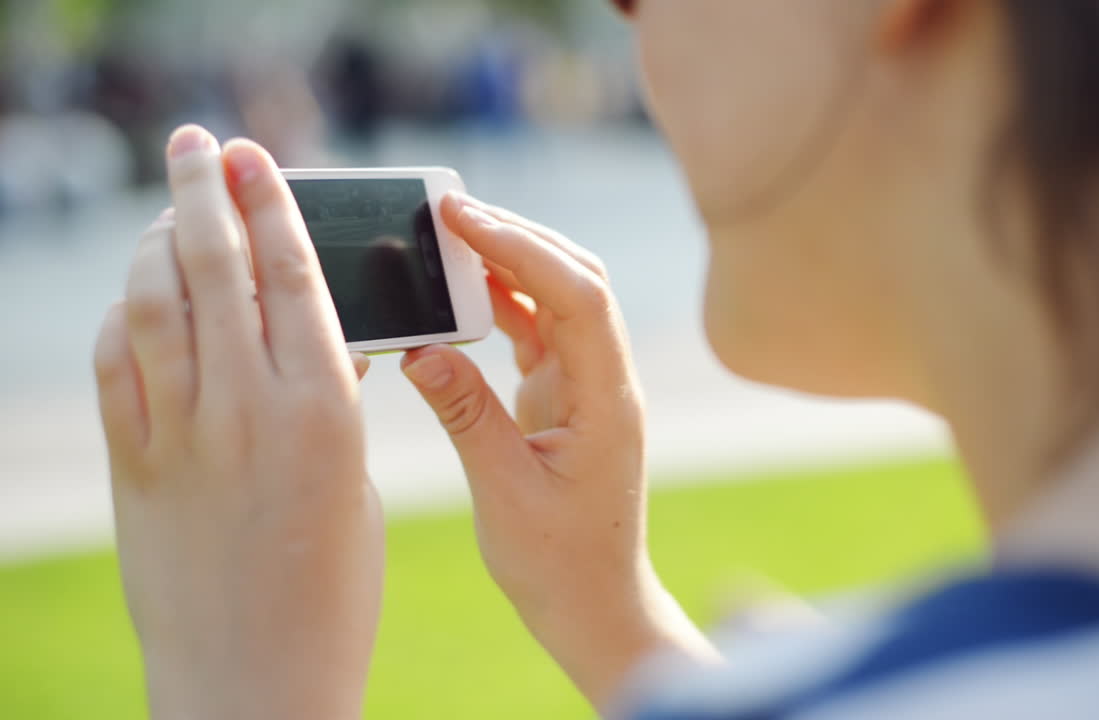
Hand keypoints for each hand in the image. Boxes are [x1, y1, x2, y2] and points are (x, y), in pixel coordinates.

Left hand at [94, 126, 382, 719]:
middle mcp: (244, 406)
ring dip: (158, 242)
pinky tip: (139, 299)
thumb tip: (312, 329)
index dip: (268, 203)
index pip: (292, 273)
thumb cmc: (331, 588)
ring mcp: (178, 433)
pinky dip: (125, 316)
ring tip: (170, 212)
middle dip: (201, 191)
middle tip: (196, 144)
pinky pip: (117, 364)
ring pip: (153, 303)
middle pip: (213, 266)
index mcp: (322, 408)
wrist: (256, 678)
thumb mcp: (351, 478)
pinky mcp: (133, 465)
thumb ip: (329, 397)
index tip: (252, 156)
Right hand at [400, 193, 718, 709]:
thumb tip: (420, 350)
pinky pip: (535, 331)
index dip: (522, 247)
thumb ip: (466, 417)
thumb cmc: (560, 562)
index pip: (578, 296)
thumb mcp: (504, 492)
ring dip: (506, 264)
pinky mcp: (565, 394)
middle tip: (448, 210)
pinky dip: (498, 305)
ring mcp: (588, 383)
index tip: (462, 217)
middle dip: (516, 236)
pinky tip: (456, 295)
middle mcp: (606, 379)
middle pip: (575, 279)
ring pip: (556, 298)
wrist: (594, 603)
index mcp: (608, 399)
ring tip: (445, 239)